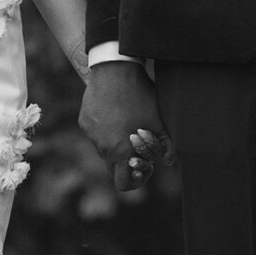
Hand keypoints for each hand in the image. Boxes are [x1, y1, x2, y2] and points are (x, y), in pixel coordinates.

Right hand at [80, 61, 168, 192]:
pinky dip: (107, 131)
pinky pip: (96, 135)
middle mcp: (102, 147)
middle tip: (139, 147)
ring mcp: (91, 135)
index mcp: (121, 152)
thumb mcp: (158, 121)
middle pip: (114, 168)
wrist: (115, 70)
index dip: (136, 181)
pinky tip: (116, 112)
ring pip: (104, 150)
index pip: (123, 184)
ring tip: (129, 125)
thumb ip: (166, 145)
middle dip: (127, 163)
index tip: (145, 165)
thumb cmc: (140, 96)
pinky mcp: (84, 122)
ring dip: (117, 145)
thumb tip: (170, 161)